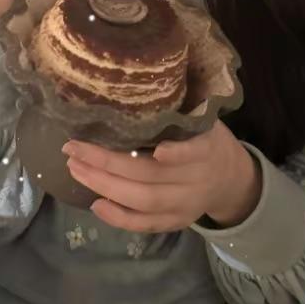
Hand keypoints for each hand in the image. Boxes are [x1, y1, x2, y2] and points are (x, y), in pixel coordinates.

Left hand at [62, 120, 261, 233]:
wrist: (230, 177)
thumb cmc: (205, 135)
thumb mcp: (202, 117)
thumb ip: (178, 110)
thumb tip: (132, 79)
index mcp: (207, 147)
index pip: (194, 151)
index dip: (178, 153)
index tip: (158, 149)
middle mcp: (196, 179)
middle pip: (151, 175)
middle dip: (108, 163)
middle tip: (74, 148)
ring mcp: (186, 204)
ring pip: (143, 200)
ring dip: (105, 186)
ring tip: (75, 168)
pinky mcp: (176, 221)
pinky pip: (146, 224)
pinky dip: (120, 217)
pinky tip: (95, 203)